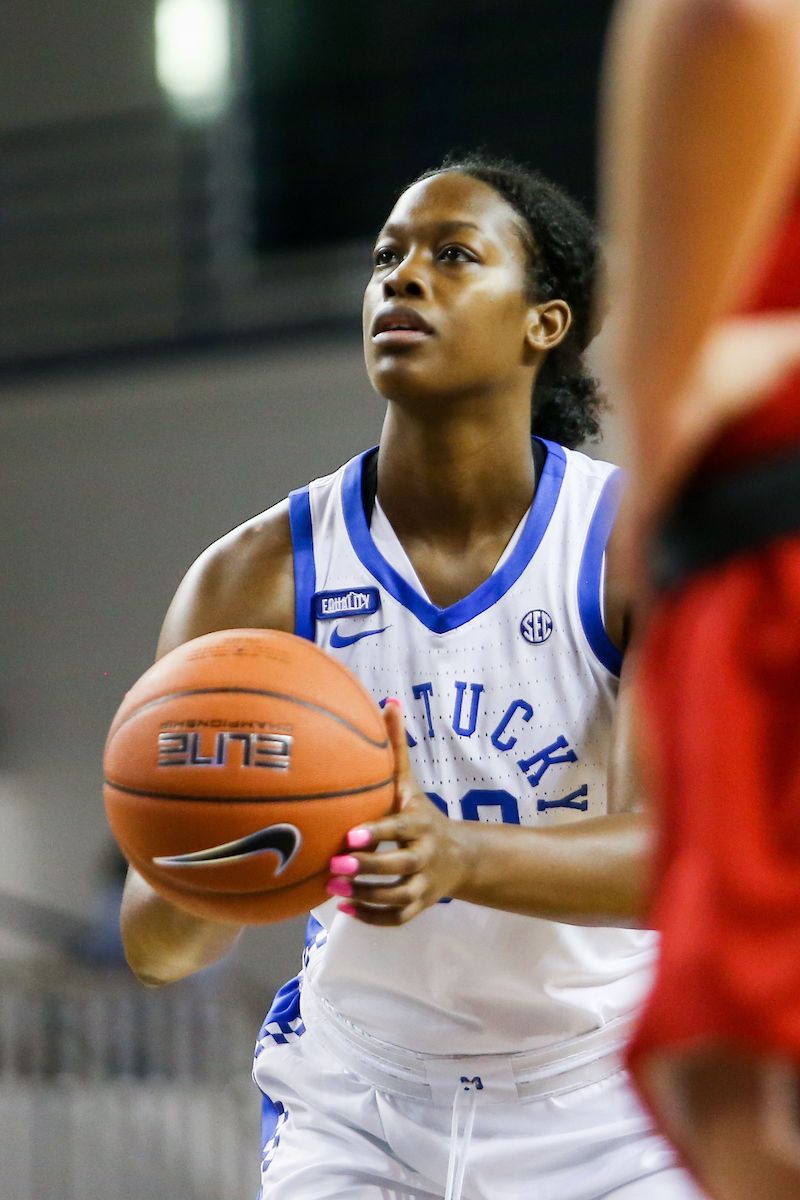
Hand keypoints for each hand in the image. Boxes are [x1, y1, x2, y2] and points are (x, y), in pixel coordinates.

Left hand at [326, 699, 470, 925]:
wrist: (461, 856)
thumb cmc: (422, 815)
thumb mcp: (411, 784)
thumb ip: (397, 748)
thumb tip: (388, 702)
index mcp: (420, 823)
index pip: (399, 828)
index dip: (378, 833)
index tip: (351, 834)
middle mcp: (425, 854)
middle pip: (399, 866)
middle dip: (367, 867)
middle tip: (334, 865)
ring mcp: (424, 883)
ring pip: (397, 896)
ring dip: (365, 895)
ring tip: (332, 889)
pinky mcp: (419, 905)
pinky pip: (397, 918)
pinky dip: (372, 918)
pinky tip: (345, 909)